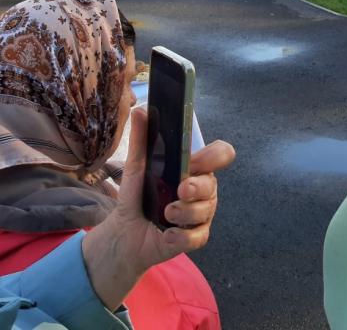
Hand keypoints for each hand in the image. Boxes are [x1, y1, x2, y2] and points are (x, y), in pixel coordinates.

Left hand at [82, 108, 234, 309]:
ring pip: (205, 211)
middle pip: (213, 184)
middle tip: (179, 190)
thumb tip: (140, 109)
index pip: (220, 154)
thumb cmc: (138, 195)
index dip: (214, 157)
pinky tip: (166, 234)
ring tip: (165, 214)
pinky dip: (181, 236)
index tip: (193, 162)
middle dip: (197, 187)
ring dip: (184, 213)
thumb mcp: (137, 166)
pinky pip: (198, 236)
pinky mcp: (195, 237)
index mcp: (195, 169)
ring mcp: (202, 214)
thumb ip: (142, 139)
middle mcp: (203, 190)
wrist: (125, 232)